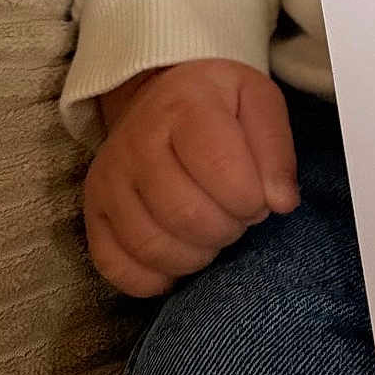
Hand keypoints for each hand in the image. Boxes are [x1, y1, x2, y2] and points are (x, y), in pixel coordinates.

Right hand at [84, 58, 299, 296]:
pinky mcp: (93, 213)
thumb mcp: (259, 102)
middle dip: (227, 228)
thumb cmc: (219, 103)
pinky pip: (114, 267)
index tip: (261, 199)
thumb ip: (276, 150)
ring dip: (196, 255)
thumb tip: (281, 203)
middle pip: (184, 214)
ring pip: (151, 246)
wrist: (161, 96)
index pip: (219, 166)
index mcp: (185, 107)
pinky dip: (153, 278)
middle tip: (239, 217)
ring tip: (214, 233)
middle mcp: (137, 142)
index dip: (250, 197)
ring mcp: (108, 181)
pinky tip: (179, 260)